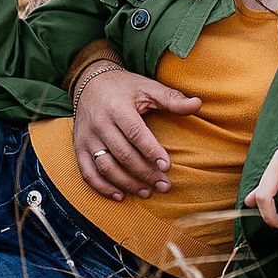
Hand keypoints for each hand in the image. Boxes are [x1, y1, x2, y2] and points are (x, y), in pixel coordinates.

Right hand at [72, 68, 200, 199]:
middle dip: (145, 173)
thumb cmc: (124, 87)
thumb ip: (172, 98)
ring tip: (147, 192)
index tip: (167, 166)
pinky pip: (88, 172)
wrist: (88, 82)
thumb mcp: (147, 87)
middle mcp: (100, 124)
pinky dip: (102, 187)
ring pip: (106, 167)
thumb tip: (198, 104)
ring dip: (127, 183)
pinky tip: (120, 195)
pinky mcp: (78, 147)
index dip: (151, 151)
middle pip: (123, 154)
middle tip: (164, 185)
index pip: (135, 133)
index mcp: (118, 108)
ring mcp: (87, 138)